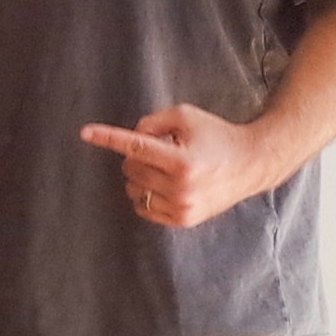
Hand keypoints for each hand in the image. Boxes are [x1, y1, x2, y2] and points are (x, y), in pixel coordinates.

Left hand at [74, 103, 283, 229]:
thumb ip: (153, 122)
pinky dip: (146, 194)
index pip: (136, 147)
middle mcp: (180, 188)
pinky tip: (165, 184)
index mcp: (181, 160)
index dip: (108, 138)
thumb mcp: (186, 116)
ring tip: (167, 167)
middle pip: (131, 169)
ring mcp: (181, 208)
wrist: (250, 164)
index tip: (85, 132)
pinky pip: (143, 208)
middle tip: (161, 149)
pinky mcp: (183, 220)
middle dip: (137, 156)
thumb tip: (130, 137)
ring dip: (141, 176)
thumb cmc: (216, 136)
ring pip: (134, 190)